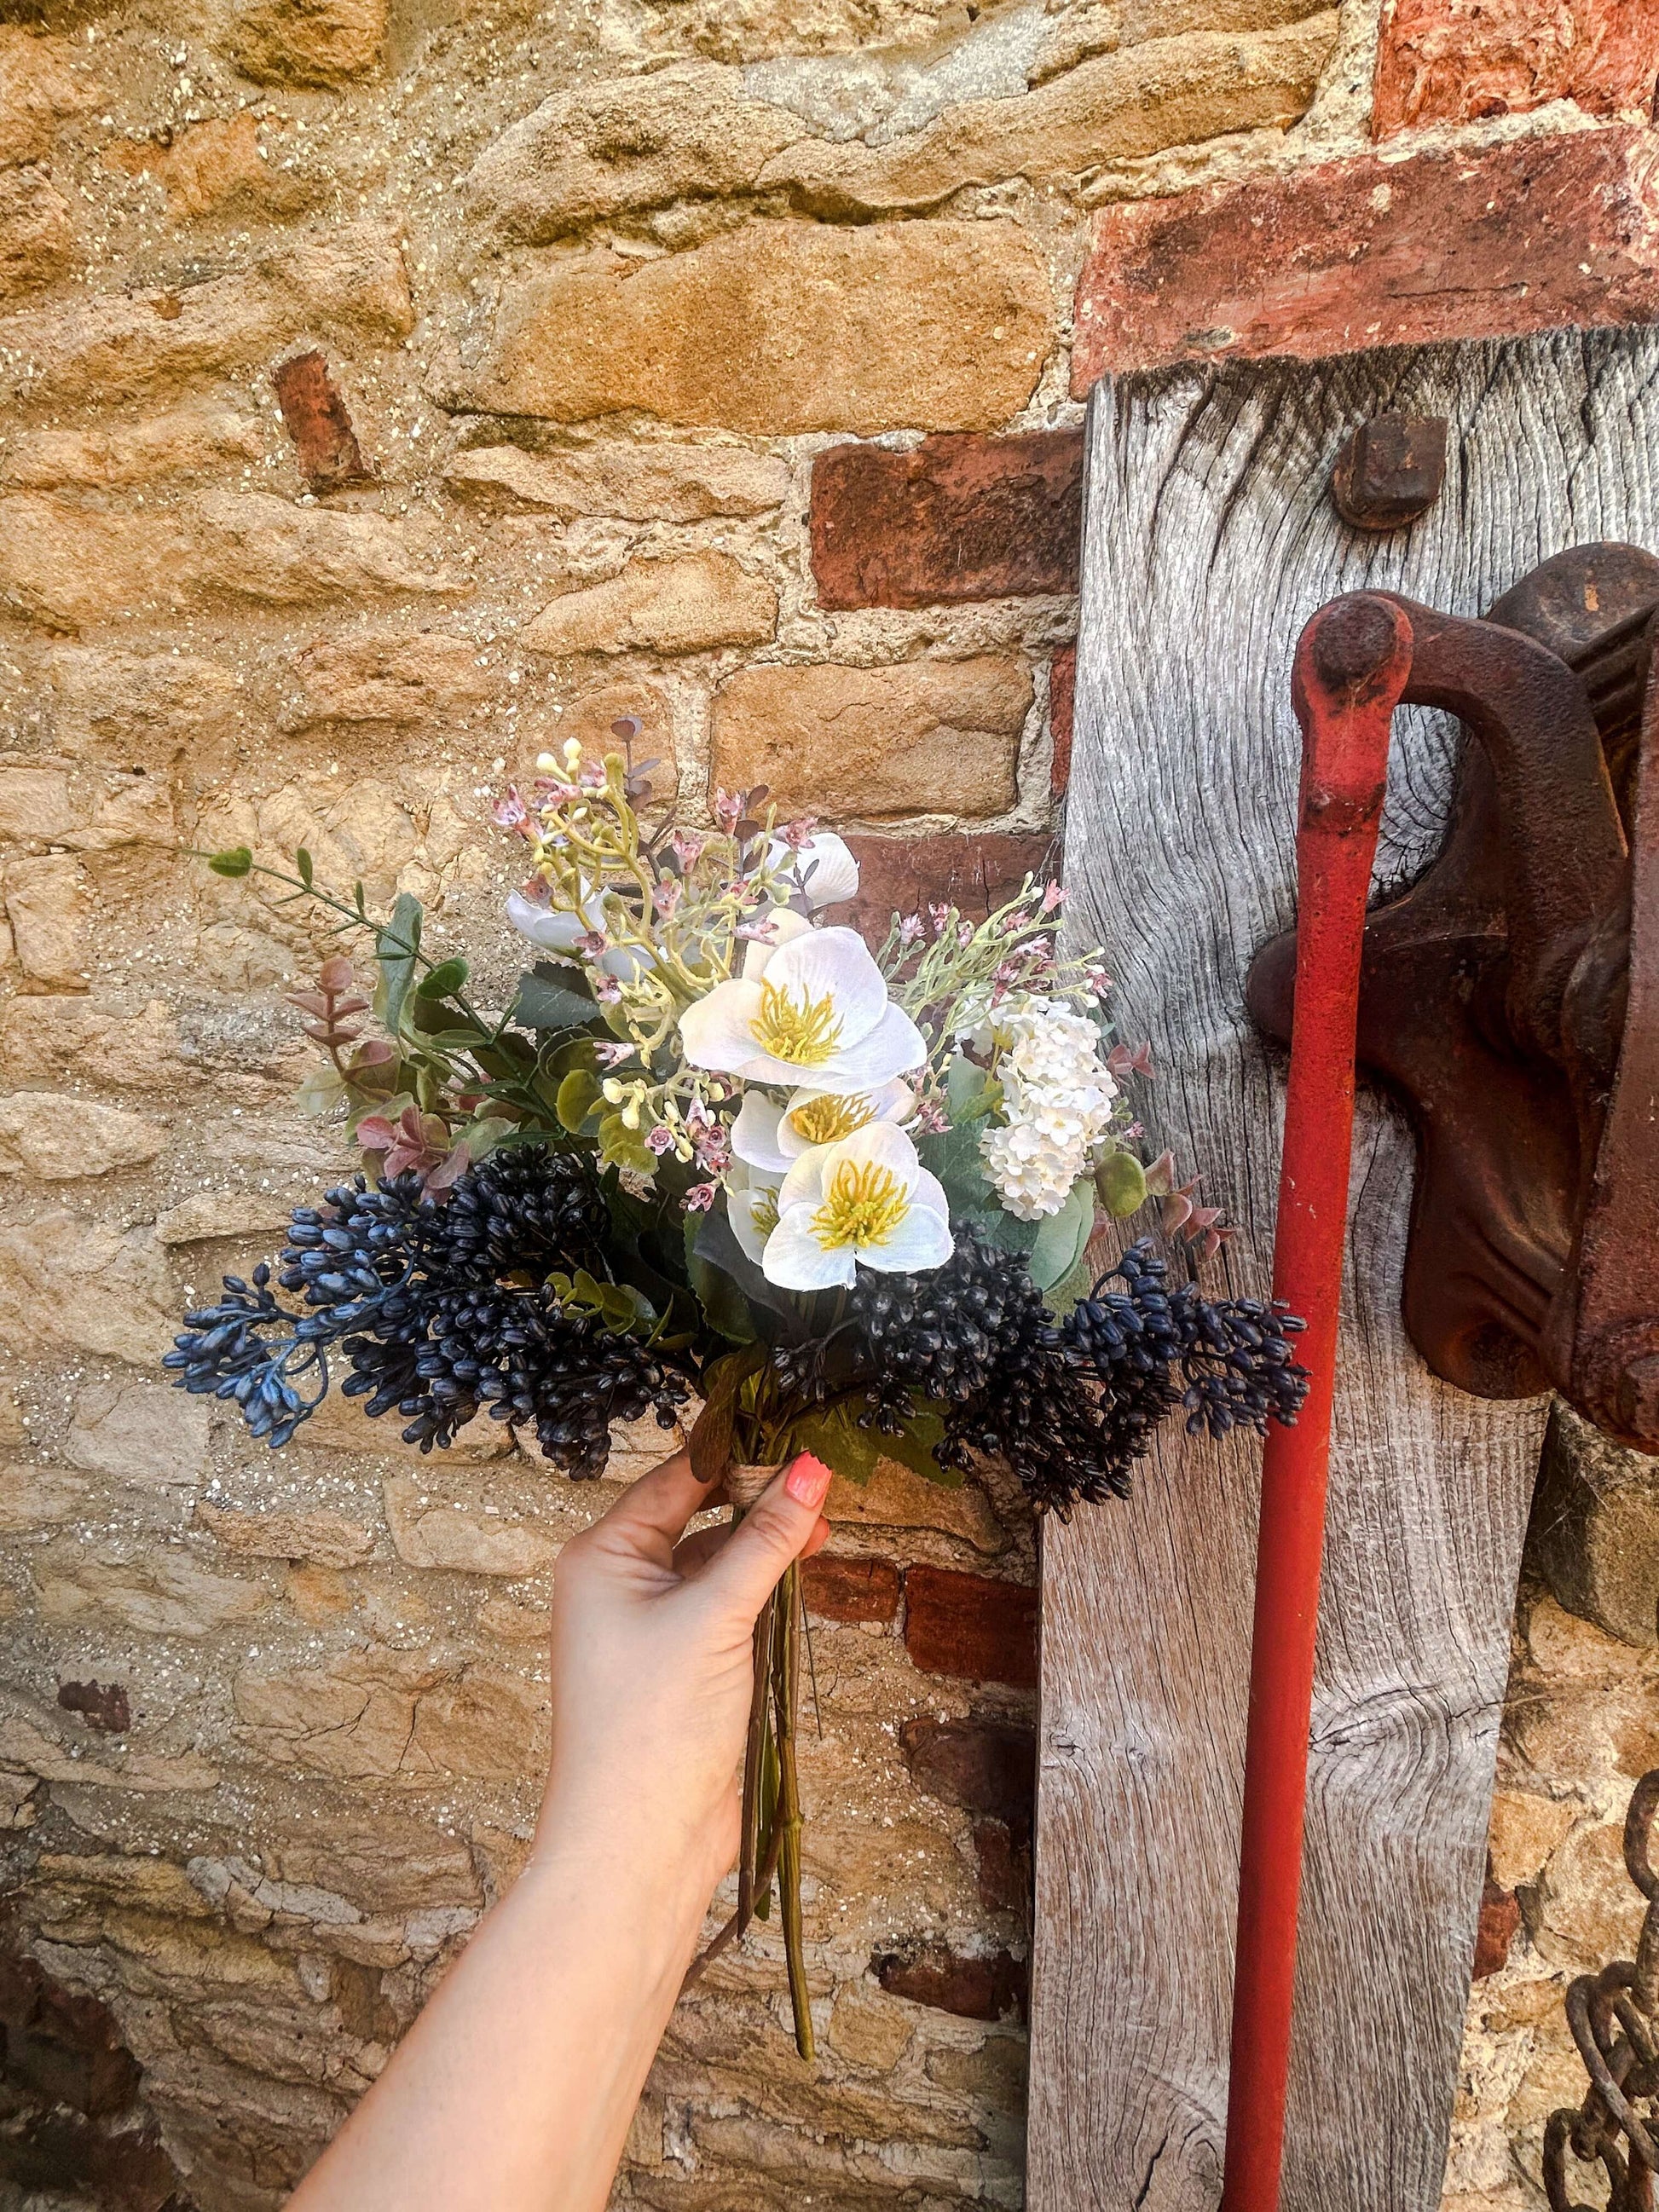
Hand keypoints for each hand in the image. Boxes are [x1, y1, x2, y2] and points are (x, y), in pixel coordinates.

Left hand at [534, 1448, 833, 1942]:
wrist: (637, 1844)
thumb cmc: (652, 1726)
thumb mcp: (719, 1614)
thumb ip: (767, 1539)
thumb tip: (808, 1468)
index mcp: (603, 1556)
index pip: (677, 1479)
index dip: (738, 1455)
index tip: (797, 1436)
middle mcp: (616, 1584)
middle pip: (696, 1517)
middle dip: (756, 1503)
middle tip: (820, 1486)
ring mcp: (646, 1628)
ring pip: (714, 1565)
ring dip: (762, 1551)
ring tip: (821, 1533)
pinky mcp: (677, 1667)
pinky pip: (721, 1609)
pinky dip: (758, 1595)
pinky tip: (797, 1586)